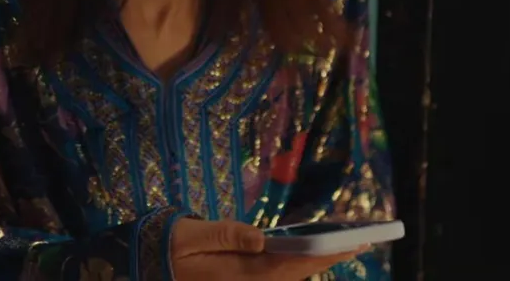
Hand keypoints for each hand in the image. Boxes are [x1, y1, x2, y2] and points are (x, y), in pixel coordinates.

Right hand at [170, 218, 364, 280]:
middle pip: (295, 274)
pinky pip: (277, 277)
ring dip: (316, 264)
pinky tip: (311, 256)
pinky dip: (298, 267)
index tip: (347, 244)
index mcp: (236, 273)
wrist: (148, 262)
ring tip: (343, 247)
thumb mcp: (192, 235)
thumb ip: (226, 234)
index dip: (320, 255)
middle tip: (360, 242)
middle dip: (328, 260)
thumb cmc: (170, 245)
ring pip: (289, 278)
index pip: (287, 264)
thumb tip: (260, 237)